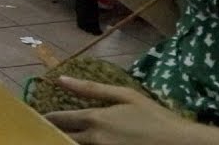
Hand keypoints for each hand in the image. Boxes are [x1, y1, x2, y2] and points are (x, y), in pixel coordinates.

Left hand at [44, 77, 199, 144]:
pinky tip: (81, 141)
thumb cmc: (155, 116)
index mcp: (96, 119)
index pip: (60, 119)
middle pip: (62, 137)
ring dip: (64, 140)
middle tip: (42, 129)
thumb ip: (91, 89)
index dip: (46, 118)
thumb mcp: (125, 96)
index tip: (37, 117)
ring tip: (58, 135)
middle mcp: (95, 139)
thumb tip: (61, 79)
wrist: (181, 143)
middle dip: (51, 132)